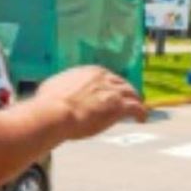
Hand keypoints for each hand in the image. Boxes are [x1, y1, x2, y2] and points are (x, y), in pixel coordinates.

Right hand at [30, 65, 149, 139]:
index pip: (106, 75)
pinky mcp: (120, 106)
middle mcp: (104, 78)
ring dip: (136, 101)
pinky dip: (141, 113)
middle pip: (122, 83)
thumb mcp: (54, 85)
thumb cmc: (48, 102)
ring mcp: (113, 91)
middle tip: (126, 100)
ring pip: (133, 94)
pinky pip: (137, 108)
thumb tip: (57, 90)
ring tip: (137, 110)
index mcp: (89, 71)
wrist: (54, 112)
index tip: (109, 91)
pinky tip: (141, 119)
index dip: (109, 84)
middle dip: (125, 91)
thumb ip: (64, 86)